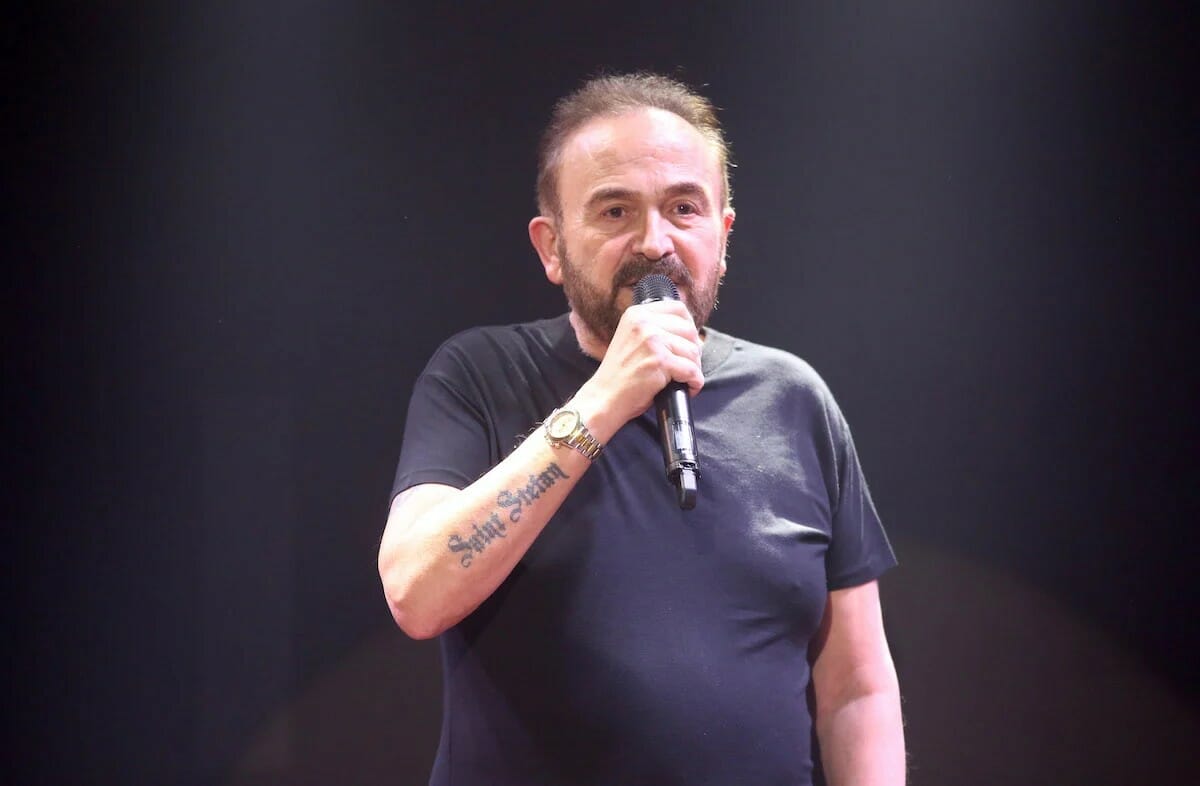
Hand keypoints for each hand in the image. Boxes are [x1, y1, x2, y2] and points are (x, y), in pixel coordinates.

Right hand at [577, 300, 703, 428]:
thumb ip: (654, 328)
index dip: (689, 327)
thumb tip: (690, 329)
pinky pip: (692, 370)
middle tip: (684, 366)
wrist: (604, 398)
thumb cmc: (620, 375)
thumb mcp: (632, 339)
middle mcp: (643, 323)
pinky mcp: (659, 361)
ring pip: (693, 351)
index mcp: (637, 314)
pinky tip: (685, 388)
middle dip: (693, 351)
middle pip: (690, 330)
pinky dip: (694, 383)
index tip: (687, 342)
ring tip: (681, 379)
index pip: (678, 308)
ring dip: (693, 368)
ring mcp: (651, 341)